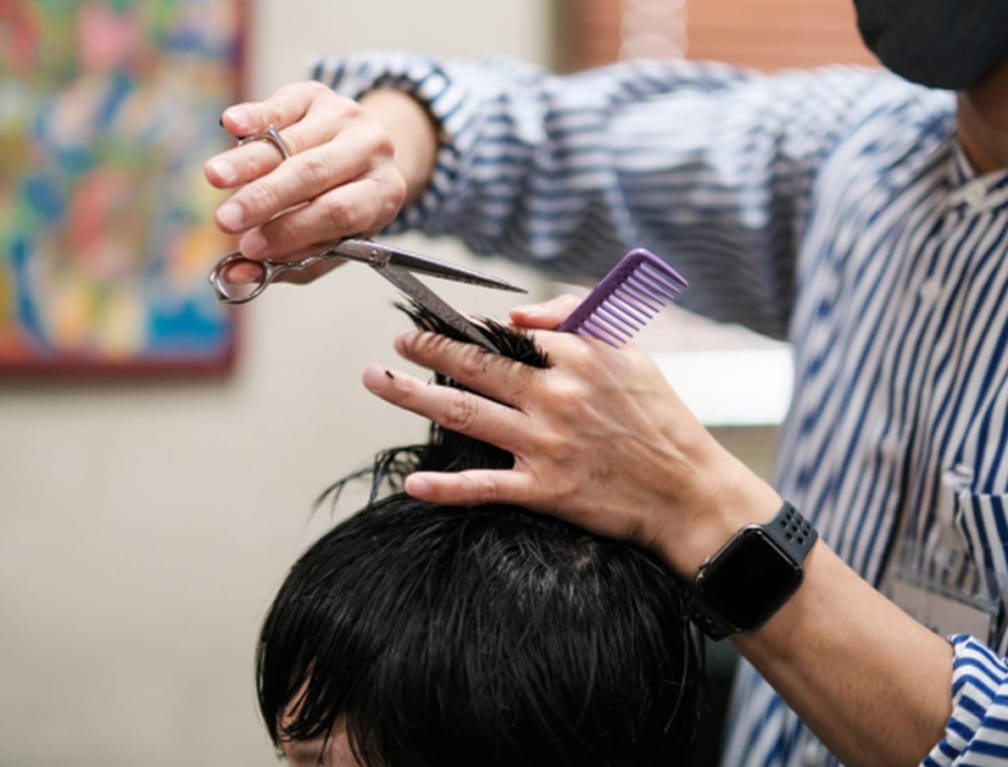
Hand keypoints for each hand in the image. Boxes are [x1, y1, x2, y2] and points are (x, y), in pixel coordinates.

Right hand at [204, 82, 429, 282]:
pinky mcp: (316, 94)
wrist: (363, 154)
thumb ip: (286, 263)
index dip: (292, 230)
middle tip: (225, 219)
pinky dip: (254, 116)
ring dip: (248, 161)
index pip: (337, 212)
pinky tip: (231, 125)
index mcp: (383, 194)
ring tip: (214, 177)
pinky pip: (281, 106)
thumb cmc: (340, 209)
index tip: (250, 247)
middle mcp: (372, 150)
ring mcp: (345, 117)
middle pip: (313, 174)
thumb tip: (235, 276)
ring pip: (290, 142)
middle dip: (265, 198)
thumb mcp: (328, 243)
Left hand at [362, 296, 780, 576]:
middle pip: (475, 367)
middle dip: (428, 350)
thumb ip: (578, 319)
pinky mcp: (545, 489)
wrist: (687, 490)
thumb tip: (520, 315)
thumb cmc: (660, 419)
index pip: (507, 334)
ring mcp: (546, 444)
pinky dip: (447, 487)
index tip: (435, 317)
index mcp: (578, 357)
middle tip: (398, 342)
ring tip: (377, 381)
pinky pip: (485, 486)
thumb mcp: (630, 352)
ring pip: (466, 414)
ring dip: (414, 397)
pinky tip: (412, 482)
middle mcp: (556, 396)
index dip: (465, 324)